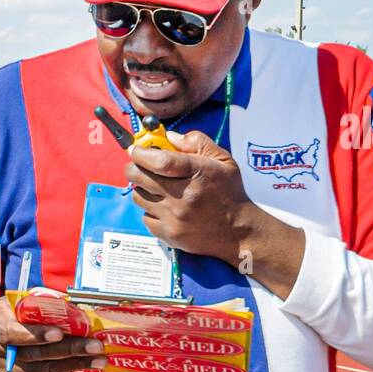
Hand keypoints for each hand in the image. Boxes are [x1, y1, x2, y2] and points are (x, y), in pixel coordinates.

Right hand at [0, 295, 106, 371]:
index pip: (14, 333)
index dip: (37, 335)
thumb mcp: (8, 304)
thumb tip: (67, 304)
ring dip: (73, 365)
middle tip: (94, 346)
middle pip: (35, 355)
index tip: (60, 332)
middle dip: (68, 350)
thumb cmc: (1, 319)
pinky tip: (80, 366)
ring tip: (97, 359)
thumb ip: (32, 303)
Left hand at [124, 129, 257, 265]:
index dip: (141, 153)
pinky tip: (164, 208)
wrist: (238, 231)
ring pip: (139, 196)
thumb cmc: (229, 193)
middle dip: (134, 168)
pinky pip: (145, 217)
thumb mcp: (223, 160)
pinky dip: (150, 210)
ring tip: (157, 188)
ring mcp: (174, 217)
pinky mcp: (169, 234)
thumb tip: (169, 137)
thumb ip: (197, 142)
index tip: (135, 150)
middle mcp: (183, 196)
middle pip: (139, 177)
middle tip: (140, 166)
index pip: (159, 160)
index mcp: (197, 173)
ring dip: (143, 189)